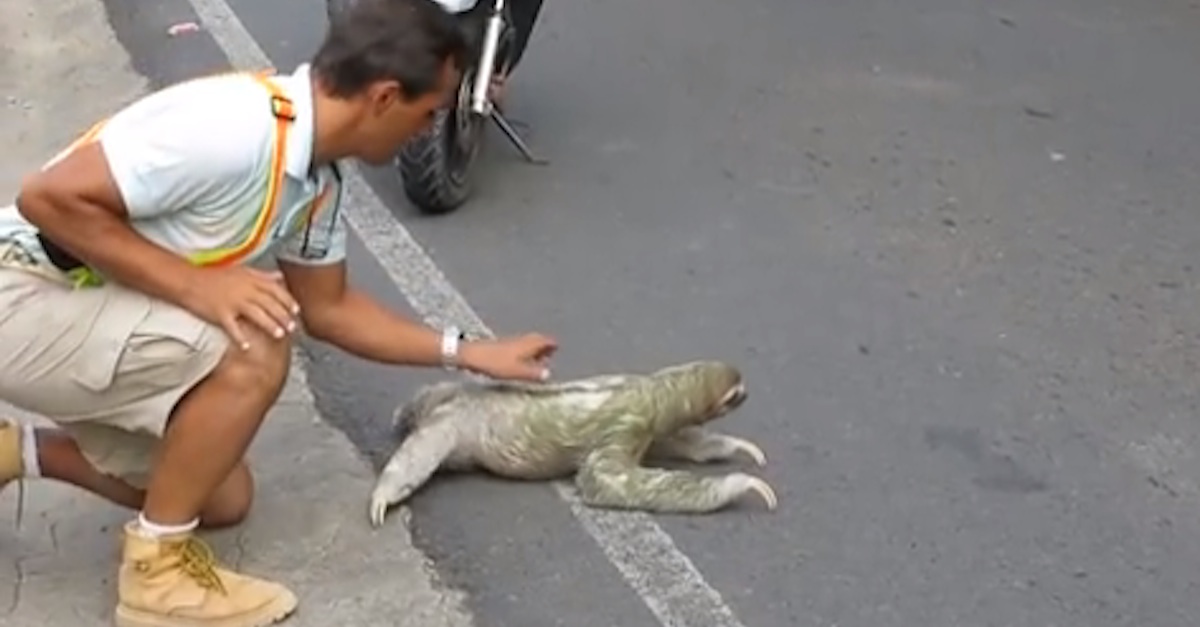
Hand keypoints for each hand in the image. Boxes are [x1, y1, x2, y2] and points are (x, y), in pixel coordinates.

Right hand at [182, 266, 300, 349]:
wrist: (187, 280)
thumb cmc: (213, 277)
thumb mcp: (240, 270)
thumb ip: (262, 274)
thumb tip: (280, 276)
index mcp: (250, 279)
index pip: (275, 290)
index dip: (288, 300)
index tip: (296, 311)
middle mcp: (244, 290)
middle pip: (269, 304)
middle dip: (283, 316)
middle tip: (292, 327)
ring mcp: (232, 302)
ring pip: (256, 315)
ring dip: (270, 325)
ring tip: (279, 335)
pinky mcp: (219, 313)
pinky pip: (232, 328)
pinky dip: (240, 338)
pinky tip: (247, 347)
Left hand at [459, 333, 557, 381]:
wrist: (472, 355)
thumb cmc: (497, 363)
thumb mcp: (518, 372)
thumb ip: (534, 373)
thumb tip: (548, 374)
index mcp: (529, 344)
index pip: (547, 341)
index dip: (553, 345)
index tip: (557, 350)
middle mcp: (522, 340)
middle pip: (538, 340)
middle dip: (544, 346)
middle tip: (549, 355)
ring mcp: (511, 341)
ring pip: (527, 342)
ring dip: (534, 349)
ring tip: (536, 360)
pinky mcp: (501, 345)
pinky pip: (518, 346)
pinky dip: (523, 351)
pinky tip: (519, 361)